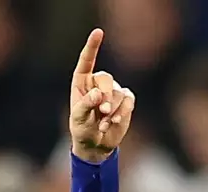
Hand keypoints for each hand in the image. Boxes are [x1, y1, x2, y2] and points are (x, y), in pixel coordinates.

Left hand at [69, 28, 134, 162]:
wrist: (96, 144)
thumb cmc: (82, 130)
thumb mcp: (78, 120)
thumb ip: (85, 106)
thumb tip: (97, 94)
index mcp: (82, 83)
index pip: (86, 62)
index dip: (92, 47)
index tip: (98, 32)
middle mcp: (98, 84)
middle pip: (106, 78)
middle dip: (105, 95)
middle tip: (102, 112)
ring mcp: (113, 91)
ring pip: (118, 93)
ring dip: (112, 111)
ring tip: (103, 125)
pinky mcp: (125, 100)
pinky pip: (128, 100)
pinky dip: (123, 112)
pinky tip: (115, 123)